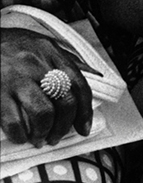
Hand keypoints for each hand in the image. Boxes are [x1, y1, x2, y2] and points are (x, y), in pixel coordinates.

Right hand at [0, 28, 92, 146]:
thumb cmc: (11, 45)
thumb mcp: (42, 44)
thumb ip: (65, 59)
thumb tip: (92, 75)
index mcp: (51, 52)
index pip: (78, 83)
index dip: (84, 110)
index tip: (83, 127)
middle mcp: (37, 64)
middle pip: (64, 101)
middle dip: (64, 125)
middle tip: (56, 136)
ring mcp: (17, 78)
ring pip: (43, 113)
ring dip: (44, 132)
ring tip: (39, 138)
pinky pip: (14, 121)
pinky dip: (20, 135)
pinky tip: (20, 136)